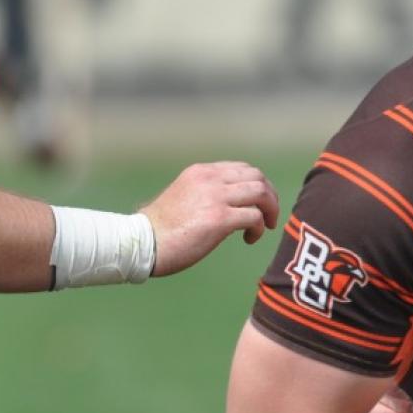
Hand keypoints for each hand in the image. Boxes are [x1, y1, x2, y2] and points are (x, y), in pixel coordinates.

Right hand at [141, 161, 279, 276]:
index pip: (242, 169)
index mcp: (201, 172)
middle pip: (257, 177)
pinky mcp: (219, 218)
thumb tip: (231, 203)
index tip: (259, 203)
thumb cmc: (161, 227)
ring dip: (270, 210)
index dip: (258, 185)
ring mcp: (215, 197)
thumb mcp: (184, 196)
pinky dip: (259, 228)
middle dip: (270, 196)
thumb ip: (207, 193)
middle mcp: (210, 179)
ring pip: (261, 193)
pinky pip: (255, 217)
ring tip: (265, 226)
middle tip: (269, 215)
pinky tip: (249, 238)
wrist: (142, 243)